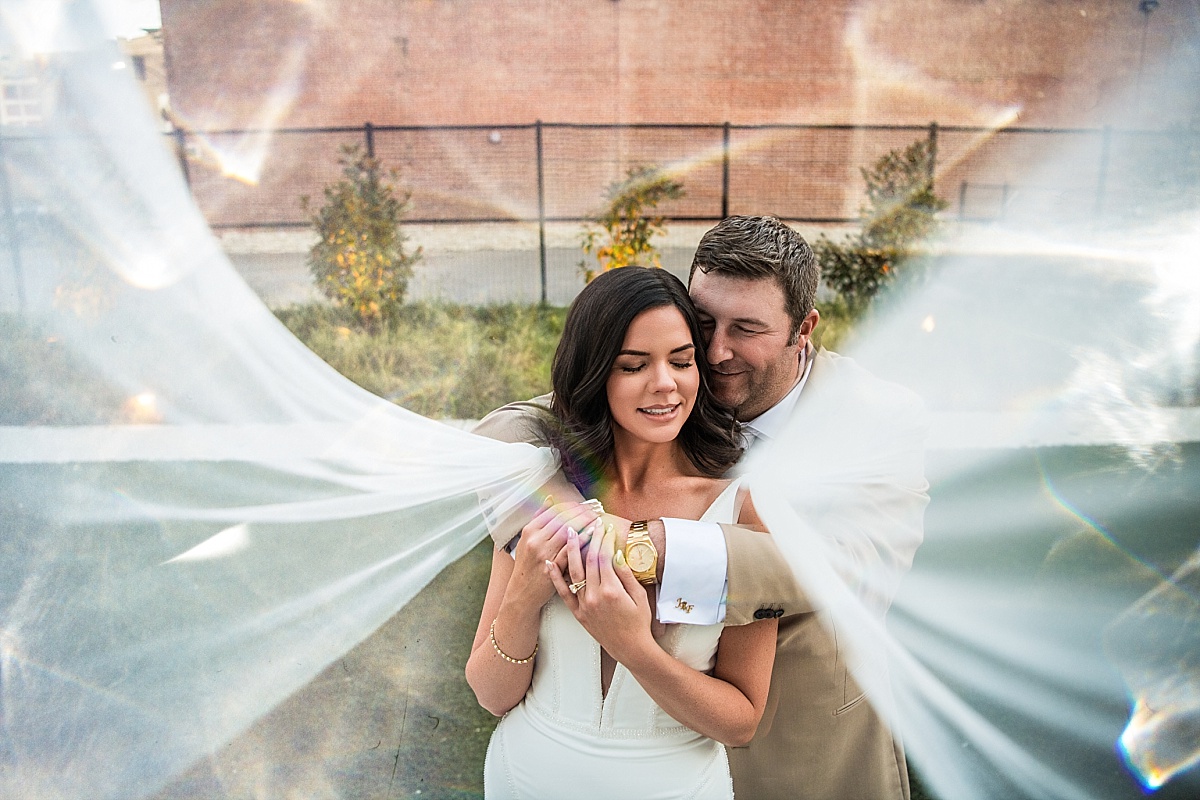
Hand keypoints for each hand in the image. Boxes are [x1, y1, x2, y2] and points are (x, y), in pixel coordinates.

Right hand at [510, 498, 600, 608]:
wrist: (522, 592)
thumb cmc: (527, 565)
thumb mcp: (527, 539)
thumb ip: (539, 519)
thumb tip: (551, 499)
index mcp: (530, 530)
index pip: (554, 511)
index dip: (571, 505)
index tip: (583, 504)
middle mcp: (535, 540)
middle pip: (563, 519)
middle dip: (581, 511)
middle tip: (595, 509)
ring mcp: (544, 553)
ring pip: (568, 531)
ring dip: (585, 522)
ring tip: (597, 518)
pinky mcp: (553, 567)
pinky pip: (570, 549)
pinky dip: (583, 539)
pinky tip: (594, 533)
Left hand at [546, 521, 652, 662]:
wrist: (630, 648)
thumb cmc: (638, 622)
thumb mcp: (639, 596)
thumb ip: (626, 574)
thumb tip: (616, 553)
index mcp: (611, 591)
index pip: (603, 557)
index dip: (603, 539)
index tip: (604, 527)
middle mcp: (594, 596)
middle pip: (588, 561)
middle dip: (588, 539)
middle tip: (588, 524)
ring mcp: (584, 605)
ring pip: (573, 572)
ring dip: (571, 551)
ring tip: (569, 532)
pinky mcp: (577, 613)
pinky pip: (563, 593)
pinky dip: (555, 577)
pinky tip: (549, 563)